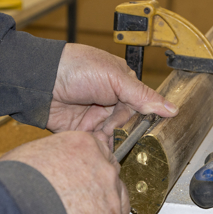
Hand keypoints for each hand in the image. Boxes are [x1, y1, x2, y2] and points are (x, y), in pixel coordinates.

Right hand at [0, 131, 128, 213]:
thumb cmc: (13, 182)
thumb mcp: (35, 154)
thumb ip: (56, 160)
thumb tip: (51, 172)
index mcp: (88, 147)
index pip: (101, 156)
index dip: (90, 171)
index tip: (80, 182)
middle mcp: (106, 172)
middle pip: (113, 183)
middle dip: (98, 195)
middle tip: (77, 208)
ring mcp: (110, 204)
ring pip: (115, 212)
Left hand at [47, 44, 177, 145]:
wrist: (40, 81)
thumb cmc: (76, 68)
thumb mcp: (115, 78)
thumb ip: (143, 95)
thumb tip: (172, 109)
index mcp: (122, 85)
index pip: (141, 106)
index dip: (141, 115)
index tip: (144, 124)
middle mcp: (111, 102)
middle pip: (128, 123)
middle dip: (122, 127)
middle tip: (113, 124)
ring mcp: (97, 117)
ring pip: (114, 135)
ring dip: (111, 137)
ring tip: (102, 132)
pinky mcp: (83, 130)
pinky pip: (98, 143)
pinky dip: (100, 146)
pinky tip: (99, 144)